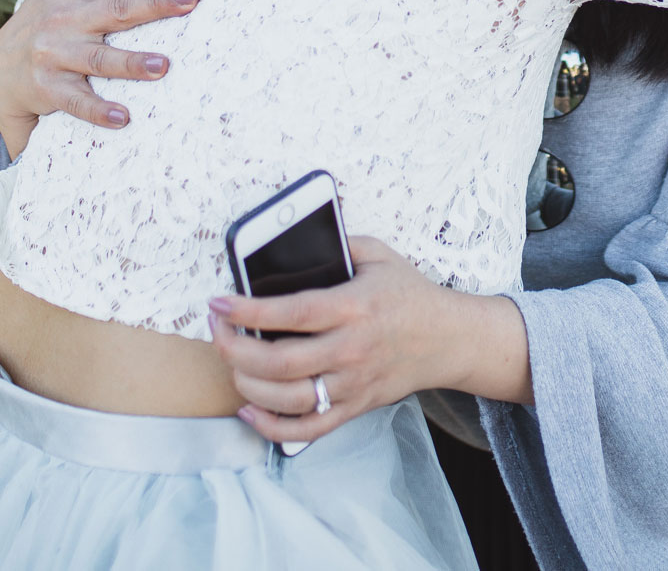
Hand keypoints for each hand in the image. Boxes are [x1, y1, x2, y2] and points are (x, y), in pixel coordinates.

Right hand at [0, 0, 200, 155]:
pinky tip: (123, 118)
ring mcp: (57, 54)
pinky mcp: (50, 88)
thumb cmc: (40, 14)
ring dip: (131, 63)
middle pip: (117, 9)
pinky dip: (98, 110)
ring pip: (98, 57)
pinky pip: (76, 101)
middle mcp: (68, 18)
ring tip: (164, 66)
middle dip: (154, 2)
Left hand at [208, 237, 530, 444]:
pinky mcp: (354, 407)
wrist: (449, 338)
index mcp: (354, 307)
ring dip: (246, 385)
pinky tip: (249, 408)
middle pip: (279, 362)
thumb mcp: (378, 254)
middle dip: (234, 349)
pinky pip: (307, 429)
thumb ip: (338, 244)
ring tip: (231, 363)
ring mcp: (352, 384)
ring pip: (287, 399)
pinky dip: (271, 426)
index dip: (246, 310)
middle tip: (217, 331)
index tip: (218, 302)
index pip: (290, 313)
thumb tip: (289, 239)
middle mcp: (351, 350)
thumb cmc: (409, 294)